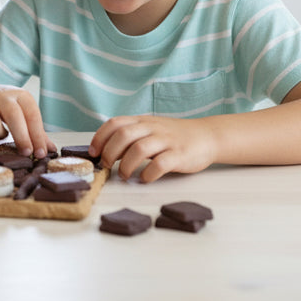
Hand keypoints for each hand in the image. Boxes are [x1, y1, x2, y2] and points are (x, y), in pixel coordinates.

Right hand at [0, 84, 53, 158]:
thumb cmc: (5, 111)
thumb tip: (52, 150)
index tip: (41, 154)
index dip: (37, 135)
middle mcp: (2, 95)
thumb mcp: (23, 116)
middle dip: (21, 136)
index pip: (32, 114)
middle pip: (13, 114)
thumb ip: (37, 133)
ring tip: (2, 136)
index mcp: (20, 95)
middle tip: (26, 153)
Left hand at [90, 115, 217, 182]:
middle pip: (124, 135)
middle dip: (110, 152)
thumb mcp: (150, 130)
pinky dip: (148, 174)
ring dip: (126, 165)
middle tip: (107, 166)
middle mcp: (153, 128)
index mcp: (143, 121)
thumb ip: (130, 137)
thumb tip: (105, 152)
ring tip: (124, 175)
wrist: (206, 136)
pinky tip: (145, 178)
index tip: (94, 153)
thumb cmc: (173, 136)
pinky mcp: (179, 155)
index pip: (115, 123)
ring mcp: (166, 141)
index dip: (100, 138)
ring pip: (139, 149)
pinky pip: (160, 164)